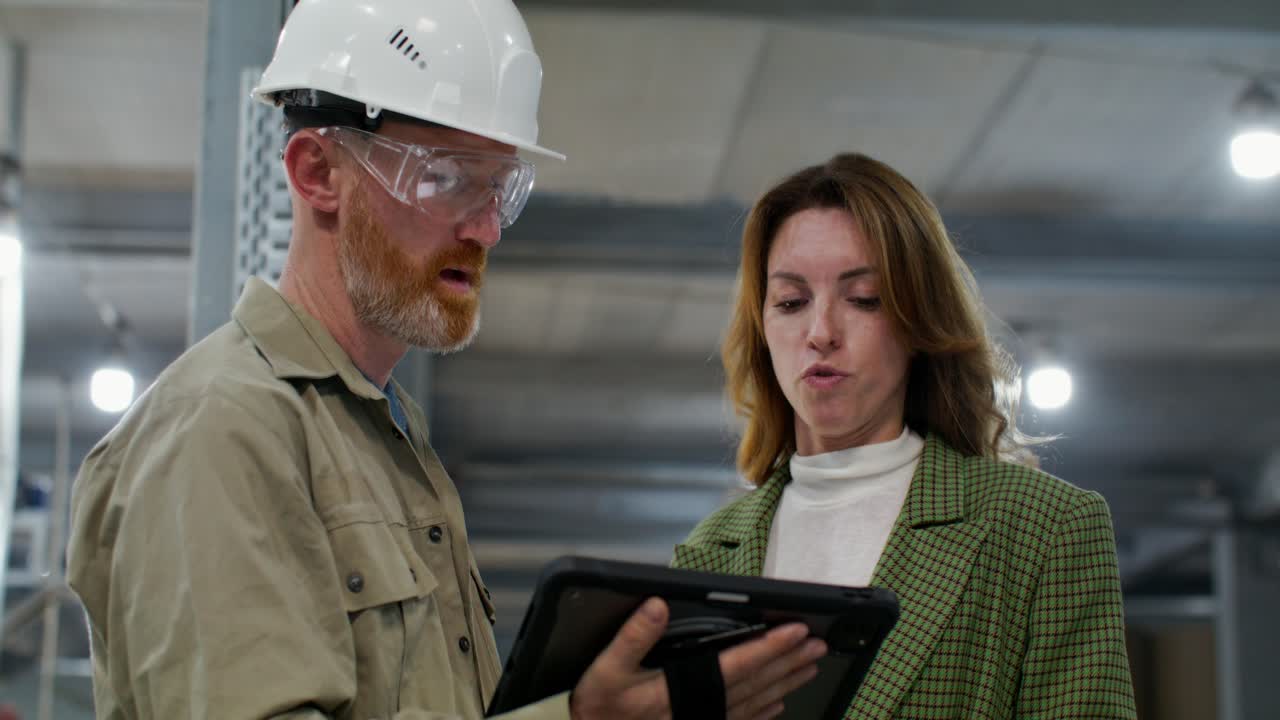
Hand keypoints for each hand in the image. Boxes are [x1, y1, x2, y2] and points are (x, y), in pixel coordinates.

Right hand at [570, 598, 825, 719]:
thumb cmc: (596, 709)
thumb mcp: (604, 669)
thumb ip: (632, 637)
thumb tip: (657, 605)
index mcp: (679, 690)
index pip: (736, 665)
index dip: (768, 647)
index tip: (796, 630)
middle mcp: (698, 710)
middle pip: (755, 684)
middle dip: (788, 662)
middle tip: (817, 645)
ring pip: (754, 703)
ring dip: (784, 683)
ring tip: (809, 667)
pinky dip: (763, 712)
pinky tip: (778, 705)